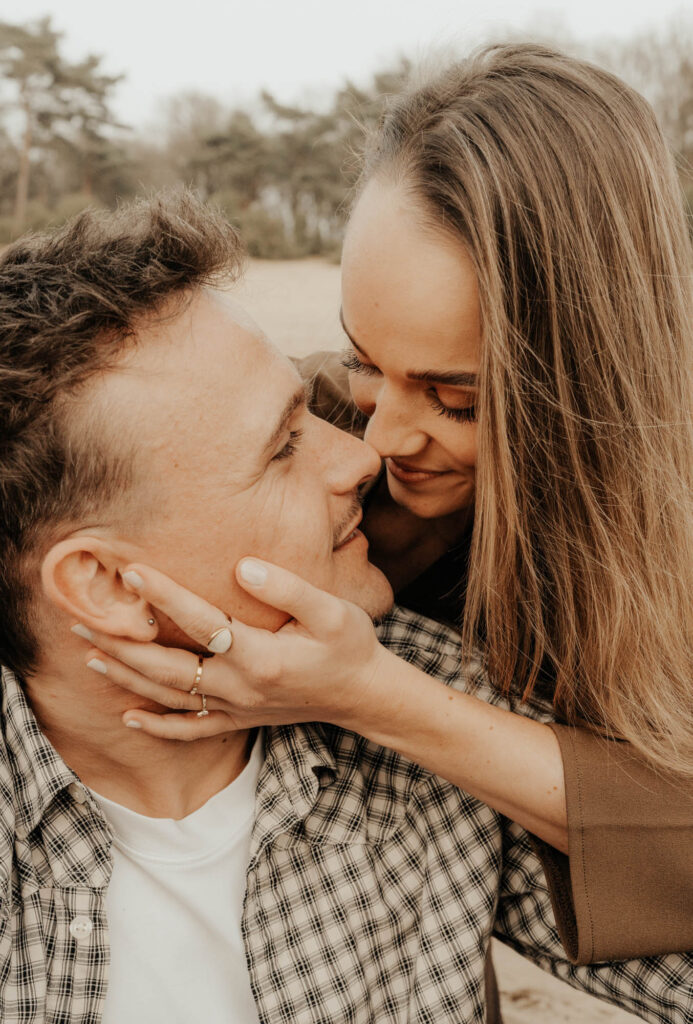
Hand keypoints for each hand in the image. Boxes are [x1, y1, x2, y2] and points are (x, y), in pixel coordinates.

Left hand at [75, 559, 389, 739]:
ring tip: (91, 655)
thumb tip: (243, 567)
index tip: (130, 572)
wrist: (365, 695)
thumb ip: (288, 588)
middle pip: (167, 666)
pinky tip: (129, 717)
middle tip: (80, 620)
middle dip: (122, 642)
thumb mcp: (332, 611)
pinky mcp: (239, 720)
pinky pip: (191, 729)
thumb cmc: (350, 646)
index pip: (200, 620)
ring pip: (170, 697)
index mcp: (259, 655)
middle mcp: (240, 686)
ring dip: (128, 677)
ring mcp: (236, 707)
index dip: (163, 595)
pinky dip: (158, 726)